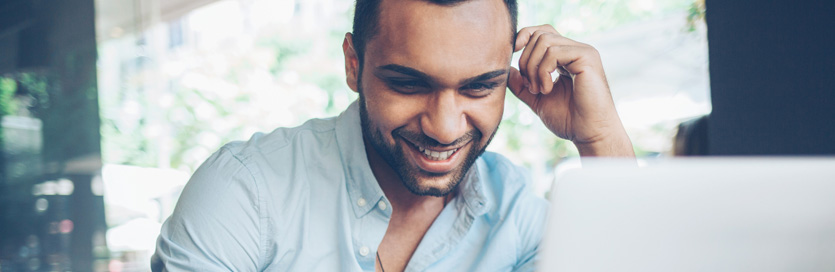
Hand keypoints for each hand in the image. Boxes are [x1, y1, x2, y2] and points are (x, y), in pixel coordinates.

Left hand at [507, 25, 633, 155]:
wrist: (589, 134)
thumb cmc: (569, 120)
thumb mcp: (537, 99)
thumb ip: (522, 84)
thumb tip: (507, 68)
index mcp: (566, 57)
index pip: (542, 33)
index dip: (524, 38)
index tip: (512, 55)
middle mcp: (576, 50)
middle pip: (539, 35)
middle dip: (526, 60)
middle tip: (530, 86)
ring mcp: (583, 52)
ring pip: (544, 41)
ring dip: (533, 68)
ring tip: (539, 90)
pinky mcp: (587, 57)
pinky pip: (554, 52)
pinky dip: (543, 71)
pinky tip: (548, 90)